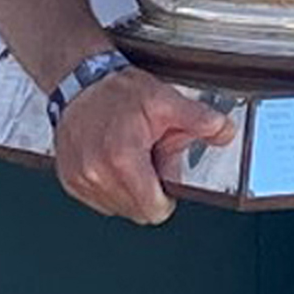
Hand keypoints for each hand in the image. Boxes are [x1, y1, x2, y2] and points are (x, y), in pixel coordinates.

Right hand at [51, 66, 237, 224]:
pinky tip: (113, 160)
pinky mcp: (70, 180)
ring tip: (130, 157)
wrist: (81, 81)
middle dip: (148, 191)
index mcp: (122, 158)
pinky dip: (110, 186)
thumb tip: (224, 131)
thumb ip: (199, 119)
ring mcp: (80, 179)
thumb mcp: (165, 101)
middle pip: (137, 212)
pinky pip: (100, 201)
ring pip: (118, 209)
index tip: (165, 177)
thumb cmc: (118, 91)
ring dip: (129, 190)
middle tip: (148, 159)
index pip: (153, 211)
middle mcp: (96, 174)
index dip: (166, 198)